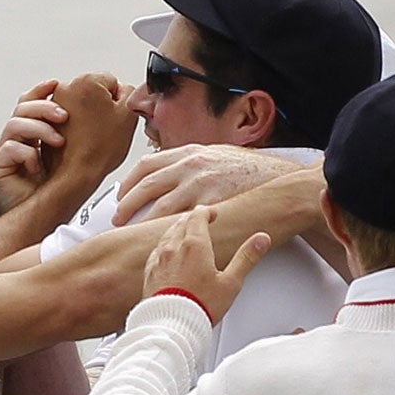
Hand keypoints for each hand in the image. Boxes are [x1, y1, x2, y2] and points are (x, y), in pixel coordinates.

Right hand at [0, 80, 67, 211]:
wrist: (39, 224)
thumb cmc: (54, 195)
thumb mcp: (69, 160)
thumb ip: (73, 138)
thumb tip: (96, 115)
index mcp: (29, 136)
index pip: (28, 104)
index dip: (41, 91)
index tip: (57, 84)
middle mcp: (13, 142)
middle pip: (21, 108)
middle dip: (44, 107)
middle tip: (65, 116)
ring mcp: (2, 155)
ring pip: (14, 125)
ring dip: (40, 129)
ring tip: (59, 143)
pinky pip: (8, 150)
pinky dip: (28, 155)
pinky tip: (39, 168)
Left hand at [48, 73, 136, 185]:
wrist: (75, 175)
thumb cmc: (98, 150)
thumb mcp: (129, 115)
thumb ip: (131, 92)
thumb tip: (125, 90)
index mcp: (87, 81)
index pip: (112, 82)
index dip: (118, 102)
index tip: (114, 116)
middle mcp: (67, 87)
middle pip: (94, 91)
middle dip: (100, 107)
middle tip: (104, 128)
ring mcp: (54, 104)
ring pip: (81, 104)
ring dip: (87, 116)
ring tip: (91, 136)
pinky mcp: (47, 119)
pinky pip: (68, 117)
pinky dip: (74, 125)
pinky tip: (81, 140)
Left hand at [113, 145, 301, 224]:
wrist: (276, 177)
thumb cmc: (247, 169)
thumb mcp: (215, 154)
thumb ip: (191, 161)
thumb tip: (171, 168)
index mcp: (188, 152)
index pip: (147, 165)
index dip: (129, 182)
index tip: (120, 195)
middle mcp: (190, 166)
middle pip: (146, 185)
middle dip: (127, 203)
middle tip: (117, 218)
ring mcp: (200, 185)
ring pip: (160, 205)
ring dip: (142, 220)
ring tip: (131, 233)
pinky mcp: (212, 204)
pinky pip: (182, 221)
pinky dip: (168, 231)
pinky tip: (159, 241)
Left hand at [142, 208, 272, 323]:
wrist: (171, 325)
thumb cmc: (200, 306)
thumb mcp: (231, 282)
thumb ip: (246, 257)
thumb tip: (262, 239)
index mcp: (194, 245)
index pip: (197, 216)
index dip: (206, 212)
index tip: (212, 213)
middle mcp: (173, 248)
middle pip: (181, 223)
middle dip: (192, 219)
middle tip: (200, 220)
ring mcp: (159, 260)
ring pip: (167, 235)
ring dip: (178, 231)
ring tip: (185, 233)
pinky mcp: (150, 272)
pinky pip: (156, 251)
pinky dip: (165, 246)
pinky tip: (168, 254)